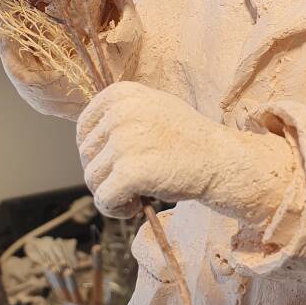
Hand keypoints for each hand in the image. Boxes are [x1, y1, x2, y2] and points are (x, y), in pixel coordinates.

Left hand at [77, 81, 296, 224]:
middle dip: (105, 174)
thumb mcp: (154, 108)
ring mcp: (124, 142)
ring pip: (92, 180)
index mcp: (121, 94)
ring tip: (136, 194)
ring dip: (111, 193)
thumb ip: (122, 114)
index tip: (116, 163)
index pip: (83, 128)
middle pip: (86, 155)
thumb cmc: (189, 139)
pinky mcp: (129, 172)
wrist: (222, 160)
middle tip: (133, 182)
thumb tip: (86, 136)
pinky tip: (137, 206)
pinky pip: (103, 200)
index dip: (96, 152)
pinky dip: (116, 210)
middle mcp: (119, 113)